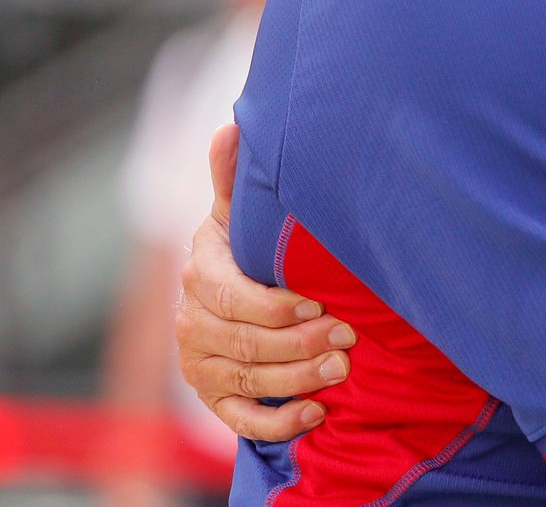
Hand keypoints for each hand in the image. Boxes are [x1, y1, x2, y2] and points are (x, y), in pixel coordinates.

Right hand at [174, 124, 353, 440]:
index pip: (232, 297)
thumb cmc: (254, 245)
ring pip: (246, 379)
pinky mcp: (213, 396)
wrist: (247, 295)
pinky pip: (240, 420)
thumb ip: (236, 179)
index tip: (321, 303)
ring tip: (342, 371)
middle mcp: (192, 320)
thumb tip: (232, 127)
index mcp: (203, 272)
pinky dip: (279, 421)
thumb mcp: (245, 214)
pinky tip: (317, 413)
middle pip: (243, 342)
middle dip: (298, 343)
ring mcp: (199, 361)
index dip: (275, 306)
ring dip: (296, 379)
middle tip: (348, 338)